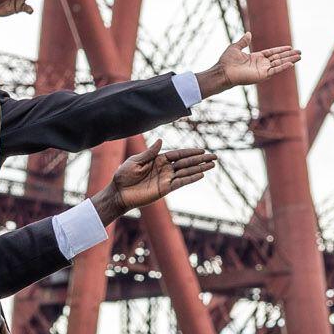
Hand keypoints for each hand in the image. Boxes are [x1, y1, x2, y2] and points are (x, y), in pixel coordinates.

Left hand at [93, 139, 216, 224]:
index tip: (202, 150)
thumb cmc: (123, 175)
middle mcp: (164, 169)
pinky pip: (180, 183)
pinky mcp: (164, 189)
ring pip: (186, 172)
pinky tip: (201, 175)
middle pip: (186, 163)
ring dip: (199, 168)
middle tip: (215, 157)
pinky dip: (190, 179)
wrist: (118, 193)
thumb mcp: (135, 161)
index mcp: (158, 159)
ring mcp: (165, 179)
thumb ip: (150, 153)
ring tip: (212, 165)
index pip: (178, 154)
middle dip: (200, 159)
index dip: (190, 152)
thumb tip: (161, 140)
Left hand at [197, 32, 300, 95]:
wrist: (223, 71)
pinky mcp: (262, 75)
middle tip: (300, 52)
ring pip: (279, 64)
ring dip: (290, 60)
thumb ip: (243, 41)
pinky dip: (283, 67)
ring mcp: (262, 70)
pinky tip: (291, 64)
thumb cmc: (227, 61)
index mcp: (255, 58)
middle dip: (289, 55)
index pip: (271, 53)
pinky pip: (275, 71)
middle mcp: (260, 64)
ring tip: (300, 57)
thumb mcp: (235, 47)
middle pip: (278, 58)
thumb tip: (248, 33)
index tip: (290, 47)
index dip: (280, 50)